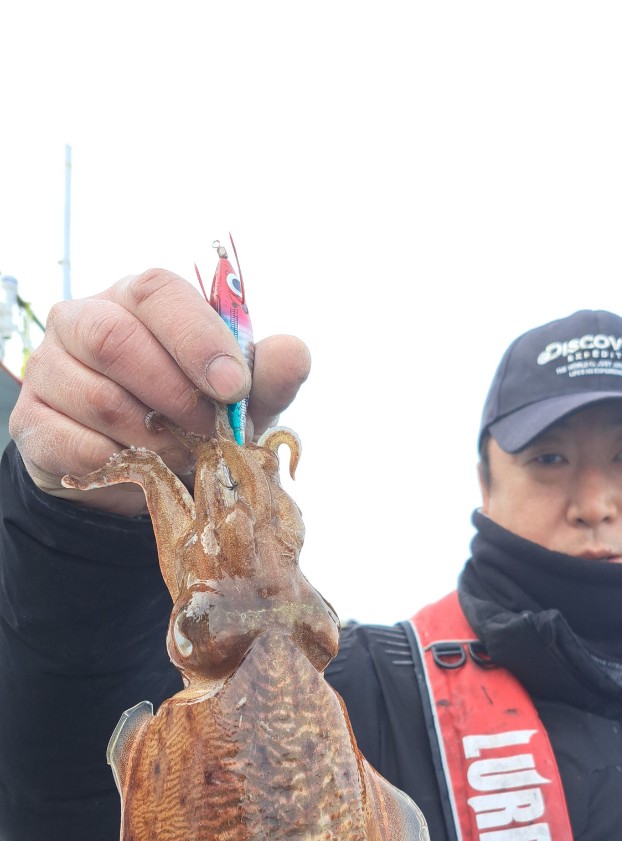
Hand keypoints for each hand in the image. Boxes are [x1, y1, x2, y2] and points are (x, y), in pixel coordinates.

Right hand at [8, 269, 311, 515]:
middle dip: (174, 394)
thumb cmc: (194, 413)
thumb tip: (294, 354)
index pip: (157, 292)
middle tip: (210, 433)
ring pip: (95, 398)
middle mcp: (82, 321)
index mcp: (138, 299)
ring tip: (182, 455)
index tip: (235, 388)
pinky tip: (141, 470)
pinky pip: (71, 444)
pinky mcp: (32, 422)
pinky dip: (117, 465)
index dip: (197, 339)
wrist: (142, 471)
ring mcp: (49, 370)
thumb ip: (269, 375)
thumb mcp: (241, 398)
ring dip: (152, 437)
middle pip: (114, 338)